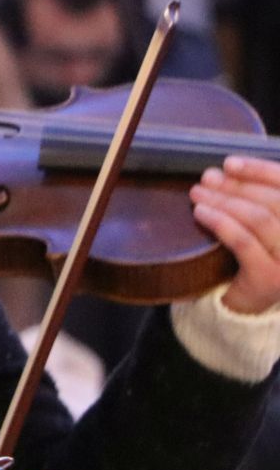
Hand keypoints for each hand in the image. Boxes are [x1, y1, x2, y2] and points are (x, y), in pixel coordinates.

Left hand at [190, 156, 279, 312]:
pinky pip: (244, 242)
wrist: (244, 307)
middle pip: (274, 202)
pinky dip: (221, 223)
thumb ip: (255, 201)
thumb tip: (223, 171)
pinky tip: (201, 213)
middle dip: (237, 185)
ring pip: (259, 219)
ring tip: (198, 194)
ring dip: (225, 201)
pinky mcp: (271, 278)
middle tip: (207, 179)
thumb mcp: (259, 227)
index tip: (230, 162)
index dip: (261, 171)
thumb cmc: (249, 259)